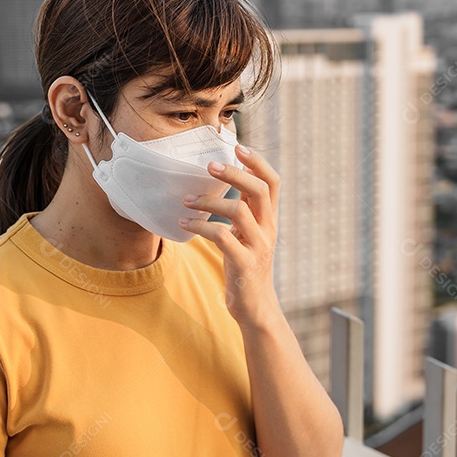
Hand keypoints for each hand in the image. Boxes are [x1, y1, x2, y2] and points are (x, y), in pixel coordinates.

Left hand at [178, 144, 280, 328]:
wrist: (256, 308)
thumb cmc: (246, 268)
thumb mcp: (249, 236)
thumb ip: (244, 212)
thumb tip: (227, 184)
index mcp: (270, 220)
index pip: (272, 182)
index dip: (258, 162)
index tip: (238, 147)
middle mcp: (268, 229)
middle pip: (260, 189)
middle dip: (234, 173)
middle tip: (209, 166)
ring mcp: (258, 246)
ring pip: (239, 210)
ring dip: (209, 201)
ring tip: (186, 200)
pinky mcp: (244, 264)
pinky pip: (221, 236)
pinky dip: (200, 226)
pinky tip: (184, 223)